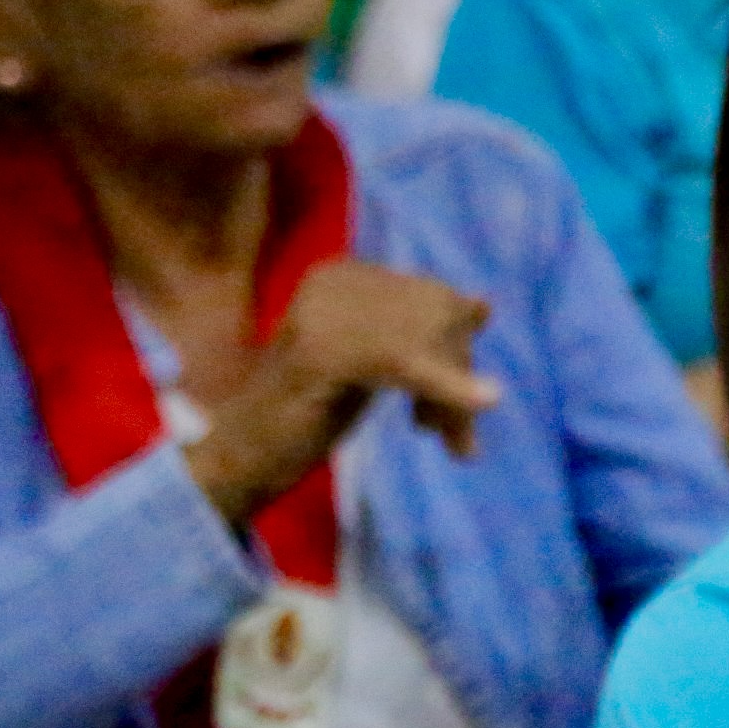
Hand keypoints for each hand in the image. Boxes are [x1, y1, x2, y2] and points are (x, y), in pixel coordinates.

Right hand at [184, 259, 498, 523]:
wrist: (244, 454)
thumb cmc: (311, 412)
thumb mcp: (381, 363)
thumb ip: (425, 333)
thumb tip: (484, 302)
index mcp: (347, 272)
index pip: (436, 298)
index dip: (455, 351)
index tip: (449, 403)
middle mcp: (336, 279)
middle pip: (438, 316)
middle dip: (456, 375)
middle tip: (450, 433)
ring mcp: (325, 311)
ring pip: (429, 342)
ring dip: (451, 399)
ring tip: (452, 440)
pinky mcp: (324, 350)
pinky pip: (408, 362)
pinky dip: (447, 387)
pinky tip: (484, 401)